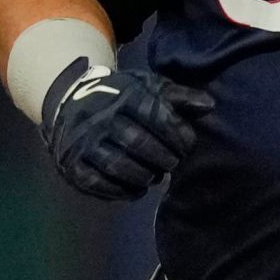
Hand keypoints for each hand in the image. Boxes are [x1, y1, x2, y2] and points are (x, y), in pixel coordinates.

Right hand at [40, 59, 213, 200]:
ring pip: (118, 166)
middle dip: (164, 158)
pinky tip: (137, 188)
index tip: (187, 145)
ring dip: (144, 176)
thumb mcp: (147, 88)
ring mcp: (83, 143)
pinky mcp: (73, 166)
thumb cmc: (120, 99)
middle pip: (138, 144)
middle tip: (173, 163)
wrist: (70, 103)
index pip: (155, 116)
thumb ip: (178, 97)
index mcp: (121, 97)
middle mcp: (99, 119)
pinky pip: (100, 184)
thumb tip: (209, 106)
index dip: (178, 135)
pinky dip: (123, 191)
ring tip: (155, 175)